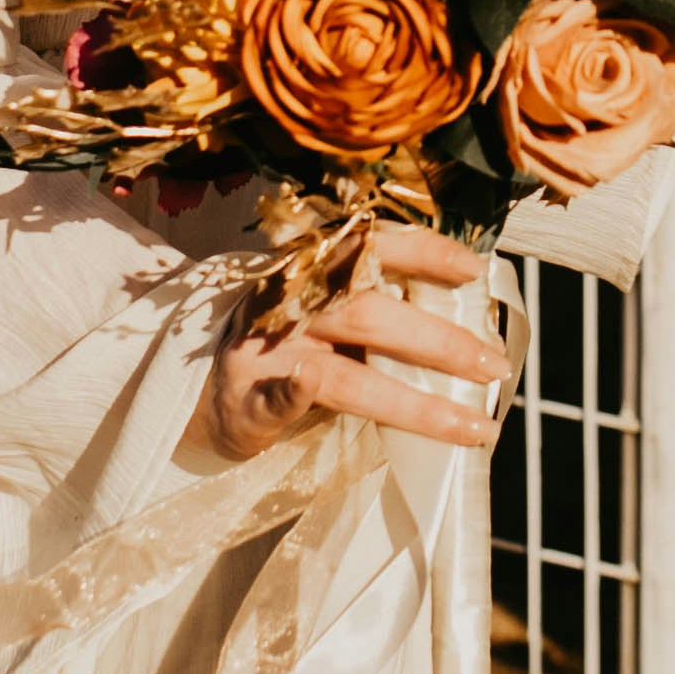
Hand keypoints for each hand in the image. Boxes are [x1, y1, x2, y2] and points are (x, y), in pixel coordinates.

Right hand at [206, 226, 521, 462]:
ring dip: (411, 402)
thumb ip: (367, 303)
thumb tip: (458, 320)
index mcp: (312, 271)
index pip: (373, 247)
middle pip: (370, 313)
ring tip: (470, 426)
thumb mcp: (312, 307)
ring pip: (343, 373)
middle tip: (494, 367)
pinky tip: (310, 389)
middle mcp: (291, 303)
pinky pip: (273, 397)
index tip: (476, 269)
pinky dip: (295, 394)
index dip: (426, 252)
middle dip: (440, 342)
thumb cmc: (269, 343)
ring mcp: (266, 353)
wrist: (180, 380)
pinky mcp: (243, 402)